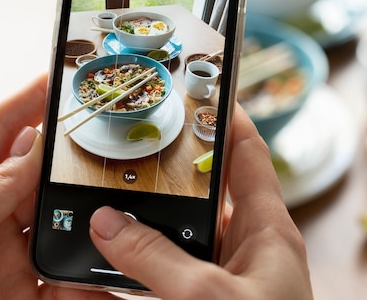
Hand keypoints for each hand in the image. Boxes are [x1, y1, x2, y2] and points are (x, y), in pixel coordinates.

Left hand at [0, 75, 106, 299]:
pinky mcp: (25, 290)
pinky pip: (67, 279)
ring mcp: (10, 254)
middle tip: (99, 140)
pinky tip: (103, 268)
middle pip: (38, 175)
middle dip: (67, 158)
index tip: (56, 78)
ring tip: (106, 206)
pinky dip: (88, 277)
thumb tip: (32, 146)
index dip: (27, 101)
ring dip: (84, 216)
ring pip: (60, 222)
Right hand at [90, 104, 312, 298]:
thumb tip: (106, 223)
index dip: (226, 116)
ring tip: (100, 208)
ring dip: (141, 228)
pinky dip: (133, 272)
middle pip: (202, 193)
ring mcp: (223, 276)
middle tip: (124, 151)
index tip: (198, 88)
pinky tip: (101, 271)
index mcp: (267, 230)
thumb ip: (158, 259)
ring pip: (176, 238)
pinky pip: (161, 277)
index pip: (249, 153)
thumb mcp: (211, 296)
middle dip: (164, 174)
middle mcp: (245, 248)